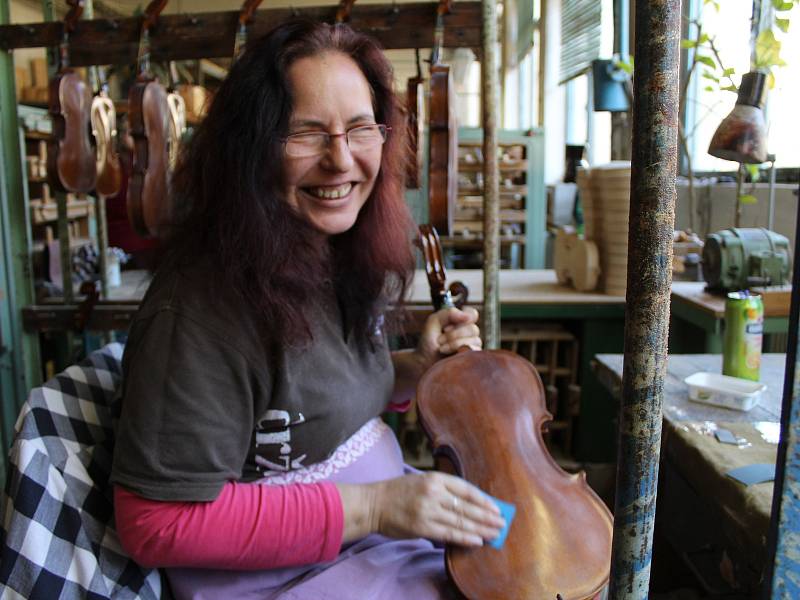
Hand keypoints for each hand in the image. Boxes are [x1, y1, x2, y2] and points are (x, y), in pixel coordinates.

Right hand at [337, 473, 503, 546]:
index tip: (497, 508)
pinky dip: (465, 537)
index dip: (483, 500)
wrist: (373, 503)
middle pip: (466, 506)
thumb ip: (443, 491)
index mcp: (434, 478)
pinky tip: (477, 540)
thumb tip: (470, 505)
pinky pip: (448, 533)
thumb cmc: (398, 492)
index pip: (466, 489)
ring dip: (480, 528)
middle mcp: (433, 493)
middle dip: (487, 516)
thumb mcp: (422, 481)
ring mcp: (427, 510)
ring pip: (460, 521)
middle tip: (502, 524)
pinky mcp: (422, 527)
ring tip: (494, 533)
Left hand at [417, 306, 481, 365]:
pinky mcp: (472, 357)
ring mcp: (472, 346)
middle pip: (473, 328)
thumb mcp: (434, 322)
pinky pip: (474, 350)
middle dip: (453, 334)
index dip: (464, 317)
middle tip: (440, 340)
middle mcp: (469, 333)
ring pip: (474, 340)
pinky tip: (450, 354)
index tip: (448, 325)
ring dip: (454, 343)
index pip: (473, 314)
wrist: (424, 361)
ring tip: (442, 348)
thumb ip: (448, 313)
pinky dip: (459, 350)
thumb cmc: (428, 342)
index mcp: (461, 322)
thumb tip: (467, 316)